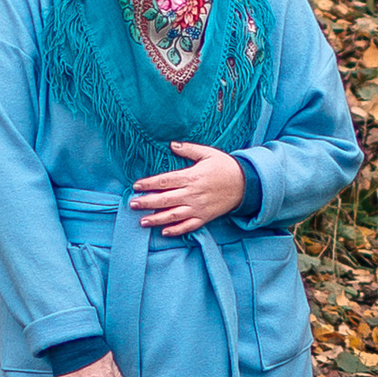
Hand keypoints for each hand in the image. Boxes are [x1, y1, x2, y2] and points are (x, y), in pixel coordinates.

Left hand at [132, 141, 247, 233]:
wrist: (246, 183)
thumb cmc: (225, 166)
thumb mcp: (208, 153)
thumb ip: (188, 149)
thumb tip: (171, 144)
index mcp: (191, 177)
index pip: (165, 181)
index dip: (149, 184)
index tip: (136, 186)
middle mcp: (192, 194)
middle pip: (165, 199)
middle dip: (147, 202)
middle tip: (132, 204)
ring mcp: (198, 207)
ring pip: (173, 215)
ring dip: (157, 219)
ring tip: (142, 222)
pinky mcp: (205, 217)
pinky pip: (188, 226)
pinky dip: (176, 230)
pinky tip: (164, 232)